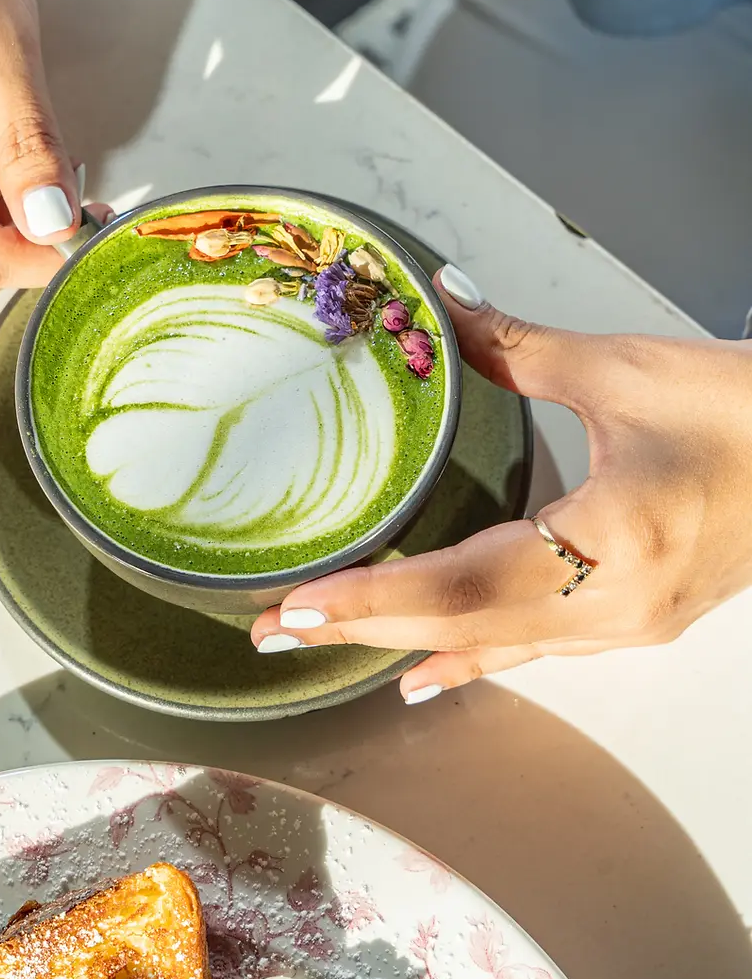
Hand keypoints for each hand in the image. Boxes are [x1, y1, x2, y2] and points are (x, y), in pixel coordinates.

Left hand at [252, 265, 751, 700]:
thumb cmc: (748, 413)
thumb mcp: (625, 370)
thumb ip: (517, 345)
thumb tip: (440, 303)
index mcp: (612, 545)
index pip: (464, 585)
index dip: (375, 598)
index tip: (298, 605)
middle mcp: (615, 606)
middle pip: (466, 627)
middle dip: (364, 629)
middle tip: (273, 631)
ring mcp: (628, 622)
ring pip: (496, 645)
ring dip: (405, 642)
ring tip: (323, 642)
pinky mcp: (637, 615)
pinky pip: (536, 650)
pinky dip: (472, 658)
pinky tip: (425, 676)